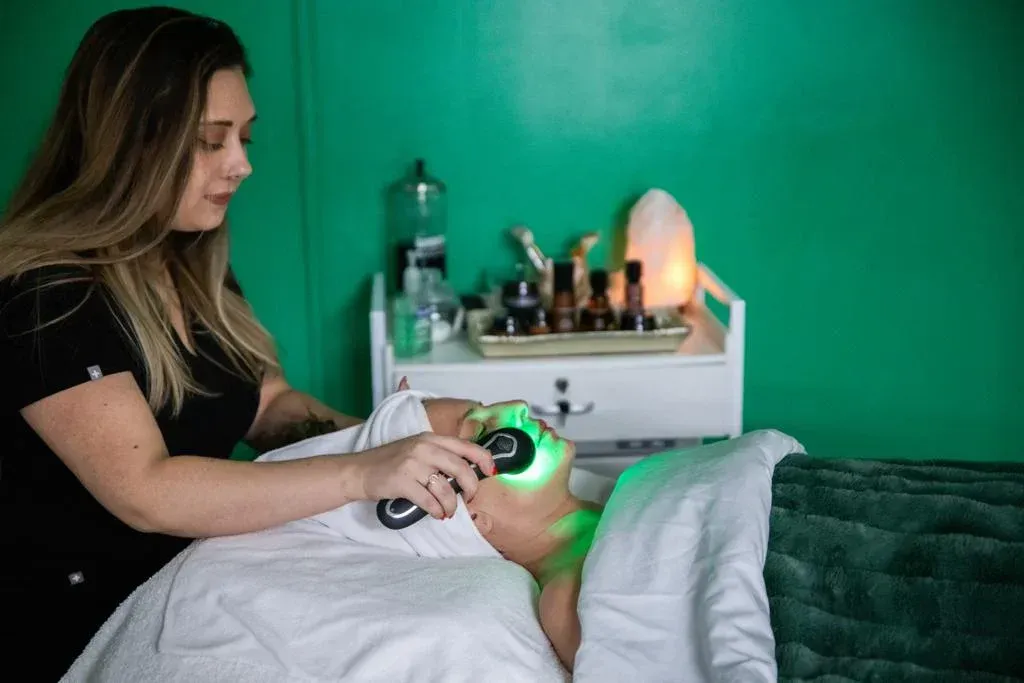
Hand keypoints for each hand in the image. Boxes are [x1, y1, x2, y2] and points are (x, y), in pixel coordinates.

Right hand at [349, 432, 496, 519]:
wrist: (359, 471)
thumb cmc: (390, 463)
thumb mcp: (416, 450)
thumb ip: (440, 456)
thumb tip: (467, 472)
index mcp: (430, 438)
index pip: (466, 446)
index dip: (484, 459)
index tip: (491, 471)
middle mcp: (423, 448)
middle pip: (461, 468)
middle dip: (471, 488)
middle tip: (470, 498)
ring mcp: (412, 464)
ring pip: (446, 489)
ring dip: (451, 505)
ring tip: (448, 511)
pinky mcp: (402, 482)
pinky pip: (429, 501)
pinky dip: (436, 511)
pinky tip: (436, 513)